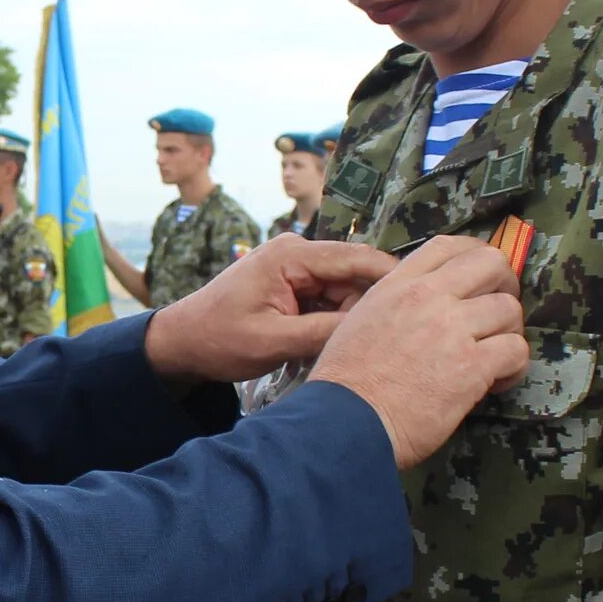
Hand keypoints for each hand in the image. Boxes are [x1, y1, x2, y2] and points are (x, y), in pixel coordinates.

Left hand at [143, 236, 399, 385]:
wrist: (182, 341)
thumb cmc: (218, 339)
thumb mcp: (273, 342)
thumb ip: (324, 333)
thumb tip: (373, 330)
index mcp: (292, 255)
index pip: (357, 259)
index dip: (392, 281)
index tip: (420, 304)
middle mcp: (298, 252)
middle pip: (355, 276)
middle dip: (365, 309)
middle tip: (371, 345)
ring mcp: (296, 267)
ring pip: (345, 291)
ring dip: (347, 318)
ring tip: (343, 348)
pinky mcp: (293, 284)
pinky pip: (329, 299)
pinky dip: (332, 320)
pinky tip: (330, 343)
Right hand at [304, 237, 528, 467]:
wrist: (345, 422)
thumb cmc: (345, 384)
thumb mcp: (359, 322)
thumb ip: (396, 304)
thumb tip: (428, 307)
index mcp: (398, 286)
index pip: (448, 246)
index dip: (475, 254)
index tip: (484, 276)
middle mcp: (427, 298)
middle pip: (491, 263)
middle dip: (505, 285)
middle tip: (498, 315)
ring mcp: (451, 329)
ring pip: (509, 309)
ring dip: (509, 334)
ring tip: (494, 359)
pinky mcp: (471, 365)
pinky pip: (516, 350)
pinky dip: (514, 368)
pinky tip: (495, 383)